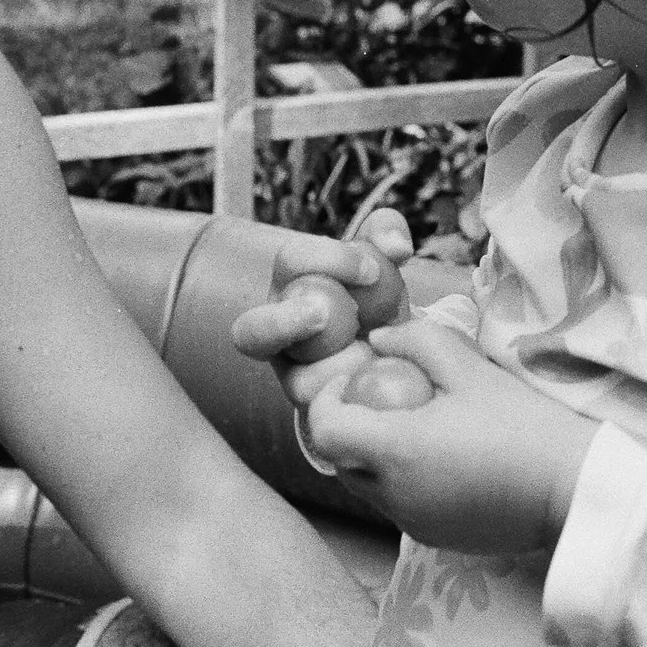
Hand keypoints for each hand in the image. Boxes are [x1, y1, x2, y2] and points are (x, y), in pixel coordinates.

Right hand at [230, 209, 415, 404]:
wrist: (394, 349)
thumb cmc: (376, 296)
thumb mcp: (384, 260)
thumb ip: (385, 233)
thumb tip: (395, 246)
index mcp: (289, 283)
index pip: (291, 261)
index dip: (329, 261)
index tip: (373, 270)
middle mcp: (276, 331)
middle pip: (251, 333)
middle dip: (284, 324)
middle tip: (326, 314)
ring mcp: (293, 377)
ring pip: (297, 382)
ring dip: (342, 369)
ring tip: (376, 356)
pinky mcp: (318, 411)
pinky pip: (332, 413)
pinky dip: (361, 394)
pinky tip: (383, 379)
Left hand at [303, 320, 600, 555]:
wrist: (574, 489)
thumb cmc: (524, 424)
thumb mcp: (469, 369)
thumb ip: (416, 342)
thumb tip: (378, 338)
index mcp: (397, 451)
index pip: (324, 431)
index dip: (324, 402)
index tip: (349, 380)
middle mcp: (394, 495)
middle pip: (340, 462)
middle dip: (347, 428)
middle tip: (378, 397)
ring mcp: (413, 522)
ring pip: (368, 486)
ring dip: (375, 456)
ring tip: (416, 425)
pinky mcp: (435, 538)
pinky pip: (399, 505)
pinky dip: (403, 481)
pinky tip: (443, 458)